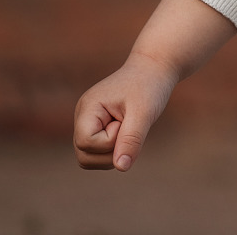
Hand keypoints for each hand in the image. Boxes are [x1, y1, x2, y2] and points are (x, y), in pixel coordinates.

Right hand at [73, 52, 177, 170]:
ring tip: (131, 128)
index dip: (110, 140)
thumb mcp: (144, 112)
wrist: (155, 68)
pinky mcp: (97, 128)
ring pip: (90, 158)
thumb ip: (131, 140)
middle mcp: (82, 117)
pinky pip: (99, 152)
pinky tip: (129, 131)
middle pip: (84, 156)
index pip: (86, 142)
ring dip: (114, 152)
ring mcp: (88, 123)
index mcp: (87, 108)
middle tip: (132, 127)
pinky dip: (116, 148)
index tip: (128, 121)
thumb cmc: (150, 86)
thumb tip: (121, 167)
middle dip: (112, 151)